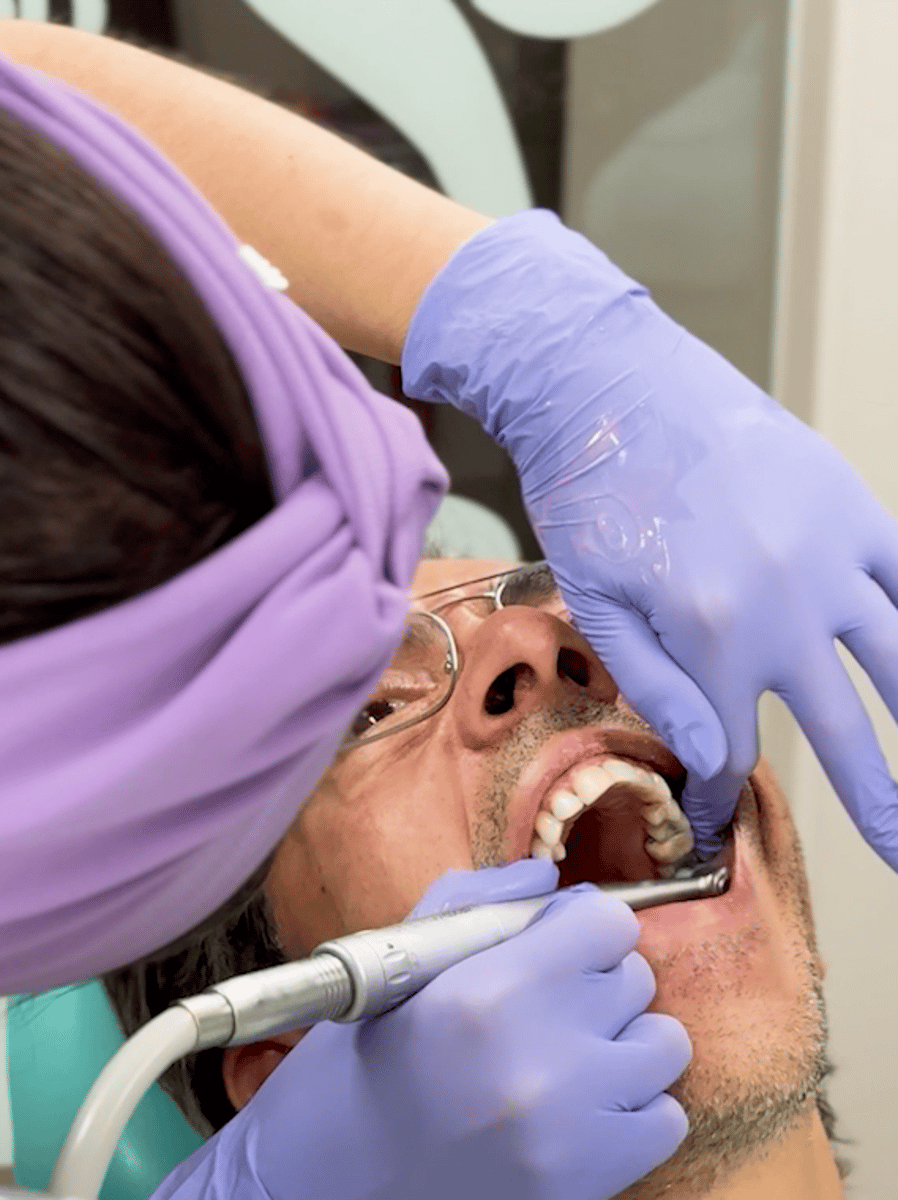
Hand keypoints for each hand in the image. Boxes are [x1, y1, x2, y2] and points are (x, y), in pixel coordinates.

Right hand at [154, 859, 690, 1199]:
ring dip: (622, 1039)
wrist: (329, 1186)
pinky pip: (666, 1118)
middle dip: (594, 977)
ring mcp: (573, 1129)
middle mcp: (540, 1058)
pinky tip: (577, 1105)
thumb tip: (548, 878)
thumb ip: (473, 902)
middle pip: (634, 976)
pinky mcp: (590, 1182)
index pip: (607, 922)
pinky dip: (632, 1105)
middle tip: (545, 999)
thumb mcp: (393, 965)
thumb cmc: (353, 1066)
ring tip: (567, 1052)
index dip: (581, 923)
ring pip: (663, 1043)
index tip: (554, 938)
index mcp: (485, 993)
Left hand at [402, 209, 897, 866]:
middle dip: (870, 800)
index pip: (732, 746)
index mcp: (712, 634)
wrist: (612, 386)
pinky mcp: (851, 503)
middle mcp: (786, 604)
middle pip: (838, 727)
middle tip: (894, 852)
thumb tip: (711, 758)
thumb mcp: (594, 600)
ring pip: (897, 659)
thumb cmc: (590, 494)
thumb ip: (656, 684)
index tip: (719, 819)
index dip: (724, 794)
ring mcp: (830, 552)